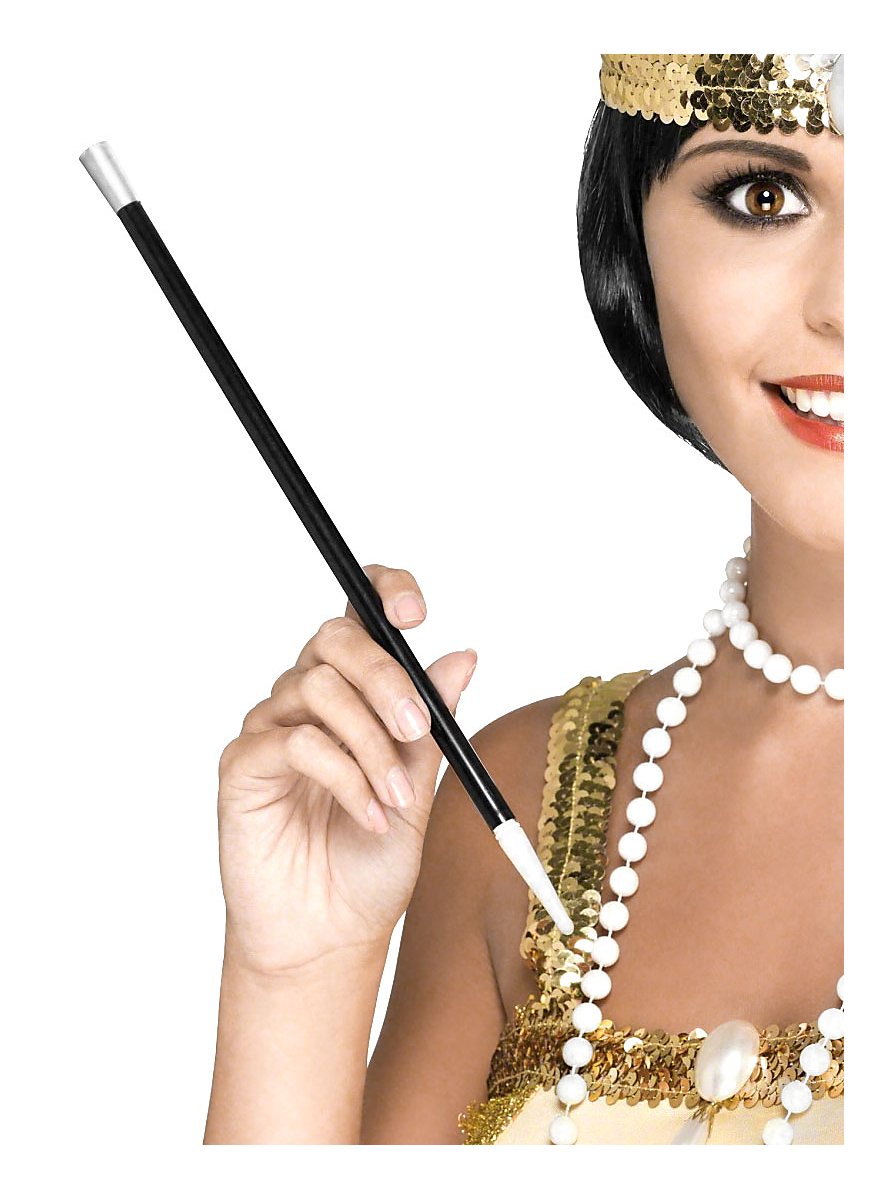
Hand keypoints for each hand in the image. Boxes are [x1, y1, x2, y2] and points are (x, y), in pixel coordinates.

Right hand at [216, 564, 476, 975]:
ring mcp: (271, 727)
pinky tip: (368, 817)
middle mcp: (307, 699)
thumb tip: (463, 656)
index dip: (383, 592)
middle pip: (336, 640)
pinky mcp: (244, 765)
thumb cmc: (370, 863)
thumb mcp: (420, 791)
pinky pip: (295, 741)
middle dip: (384, 677)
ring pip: (318, 689)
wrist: (330, 935)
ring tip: (396, 802)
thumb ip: (433, 726)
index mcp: (354, 694)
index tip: (416, 614)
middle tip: (416, 729)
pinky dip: (343, 775)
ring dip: (371, 744)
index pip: (359, 615)